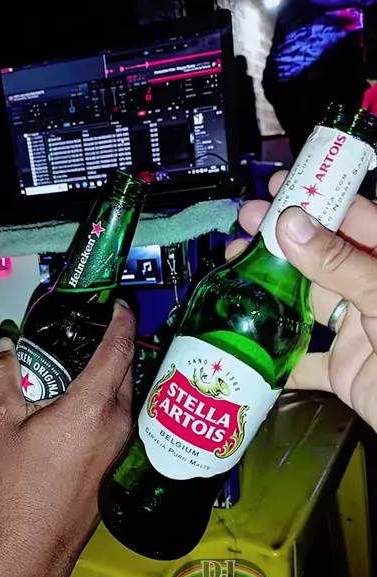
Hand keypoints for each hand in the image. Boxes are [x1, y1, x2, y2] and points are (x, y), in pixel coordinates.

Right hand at [0, 299, 135, 551]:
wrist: (35, 544)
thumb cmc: (20, 489)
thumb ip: (1, 377)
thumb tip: (4, 349)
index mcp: (93, 406)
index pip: (118, 348)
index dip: (121, 320)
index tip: (118, 303)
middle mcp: (118, 422)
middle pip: (127, 367)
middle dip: (115, 343)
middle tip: (93, 330)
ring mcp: (124, 443)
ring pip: (128, 391)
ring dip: (114, 372)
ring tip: (87, 362)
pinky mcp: (120, 459)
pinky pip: (124, 413)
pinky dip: (112, 396)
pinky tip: (87, 400)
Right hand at [227, 172, 376, 428]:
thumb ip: (340, 263)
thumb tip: (291, 223)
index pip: (355, 220)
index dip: (318, 198)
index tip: (282, 185)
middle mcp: (372, 294)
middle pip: (321, 257)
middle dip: (282, 238)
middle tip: (247, 220)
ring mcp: (357, 332)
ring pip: (306, 303)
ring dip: (270, 288)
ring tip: (235, 264)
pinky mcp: (343, 370)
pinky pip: (304, 361)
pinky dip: (277, 356)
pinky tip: (246, 338)